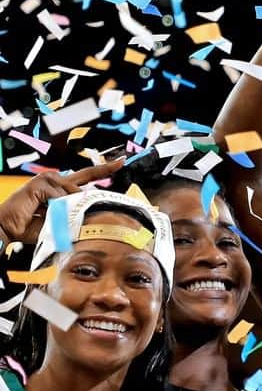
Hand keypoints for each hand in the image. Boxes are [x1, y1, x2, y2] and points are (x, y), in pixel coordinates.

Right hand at [0, 159, 123, 245]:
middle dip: (85, 193)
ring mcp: (48, 178)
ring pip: (71, 194)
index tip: (121, 161)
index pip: (87, 175)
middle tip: (68, 206)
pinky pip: (58, 197)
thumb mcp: (59, 220)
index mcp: (62, 187)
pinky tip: (40, 210)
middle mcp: (56, 179)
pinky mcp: (40, 183)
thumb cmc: (31, 226)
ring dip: (62, 209)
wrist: (8, 228)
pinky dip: (53, 207)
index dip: (105, 168)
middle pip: (83, 183)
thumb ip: (75, 214)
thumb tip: (93, 212)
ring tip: (47, 216)